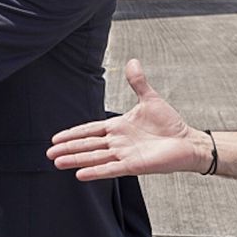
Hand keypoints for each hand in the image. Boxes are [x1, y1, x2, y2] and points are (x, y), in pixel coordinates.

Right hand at [48, 59, 209, 179]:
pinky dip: (95, 171)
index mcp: (118, 127)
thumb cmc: (170, 124)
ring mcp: (124, 154)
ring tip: (57, 162)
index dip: (72, 134)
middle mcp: (117, 142)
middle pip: (87, 145)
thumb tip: (132, 61)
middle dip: (68, 148)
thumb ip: (138, 82)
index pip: (90, 130)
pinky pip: (110, 169)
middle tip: (49, 153)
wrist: (188, 142)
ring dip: (75, 159)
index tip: (55, 138)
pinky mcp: (133, 165)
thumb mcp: (150, 99)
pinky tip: (79, 174)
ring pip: (94, 157)